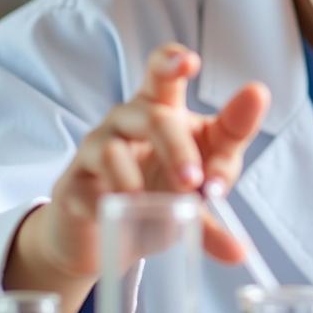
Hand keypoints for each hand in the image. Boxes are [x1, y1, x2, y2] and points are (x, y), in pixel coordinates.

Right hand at [41, 42, 269, 279]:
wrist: (103, 237)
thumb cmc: (157, 192)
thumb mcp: (198, 188)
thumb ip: (219, 203)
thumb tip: (241, 251)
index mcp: (162, 109)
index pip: (163, 72)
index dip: (173, 61)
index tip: (190, 62)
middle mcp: (126, 121)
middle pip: (151, 113)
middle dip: (176, 145)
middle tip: (195, 181)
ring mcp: (96, 150)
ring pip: (113, 147)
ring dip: (137, 177)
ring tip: (156, 205)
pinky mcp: (72, 187)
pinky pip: (87, 190)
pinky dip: (105, 206)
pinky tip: (116, 219)